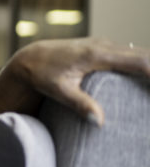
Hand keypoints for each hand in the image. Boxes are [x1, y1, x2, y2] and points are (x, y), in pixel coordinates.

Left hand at [0, 37, 149, 125]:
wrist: (28, 58)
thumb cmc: (41, 75)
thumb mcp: (57, 90)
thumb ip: (78, 103)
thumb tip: (99, 121)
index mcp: (97, 54)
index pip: (139, 61)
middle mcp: (104, 45)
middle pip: (146, 56)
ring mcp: (105, 45)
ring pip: (140, 54)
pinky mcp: (103, 48)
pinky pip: (132, 55)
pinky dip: (145, 65)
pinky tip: (149, 79)